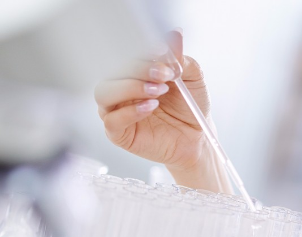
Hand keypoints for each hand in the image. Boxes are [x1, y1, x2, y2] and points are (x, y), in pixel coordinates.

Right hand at [94, 30, 210, 171]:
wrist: (197, 137)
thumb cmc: (190, 106)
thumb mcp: (191, 78)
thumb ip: (180, 57)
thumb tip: (175, 33)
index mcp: (133, 71)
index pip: (123, 53)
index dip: (140, 50)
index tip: (162, 51)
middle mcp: (120, 88)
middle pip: (112, 71)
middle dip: (139, 68)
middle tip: (165, 74)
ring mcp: (116, 110)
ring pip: (104, 92)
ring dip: (131, 87)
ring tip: (158, 91)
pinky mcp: (119, 133)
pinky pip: (111, 121)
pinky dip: (130, 112)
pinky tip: (150, 107)